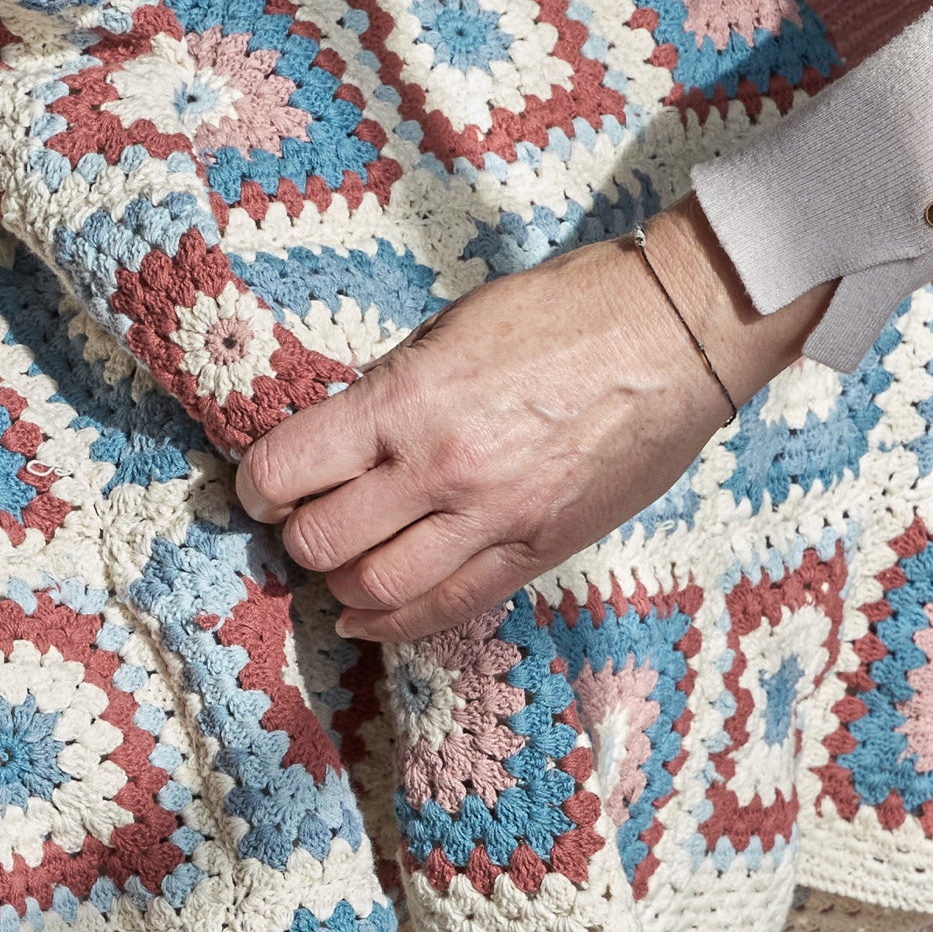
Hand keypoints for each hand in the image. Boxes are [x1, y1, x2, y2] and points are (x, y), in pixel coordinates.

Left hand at [233, 197, 834, 640]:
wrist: (675, 331)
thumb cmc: (564, 309)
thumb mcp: (449, 329)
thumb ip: (390, 392)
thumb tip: (339, 439)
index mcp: (407, 401)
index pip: (289, 469)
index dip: (257, 486)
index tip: (258, 487)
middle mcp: (440, 470)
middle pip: (324, 541)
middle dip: (295, 536)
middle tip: (296, 521)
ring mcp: (493, 519)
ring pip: (378, 589)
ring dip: (339, 583)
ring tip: (334, 565)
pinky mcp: (539, 549)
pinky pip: (449, 608)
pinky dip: (395, 621)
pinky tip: (368, 616)